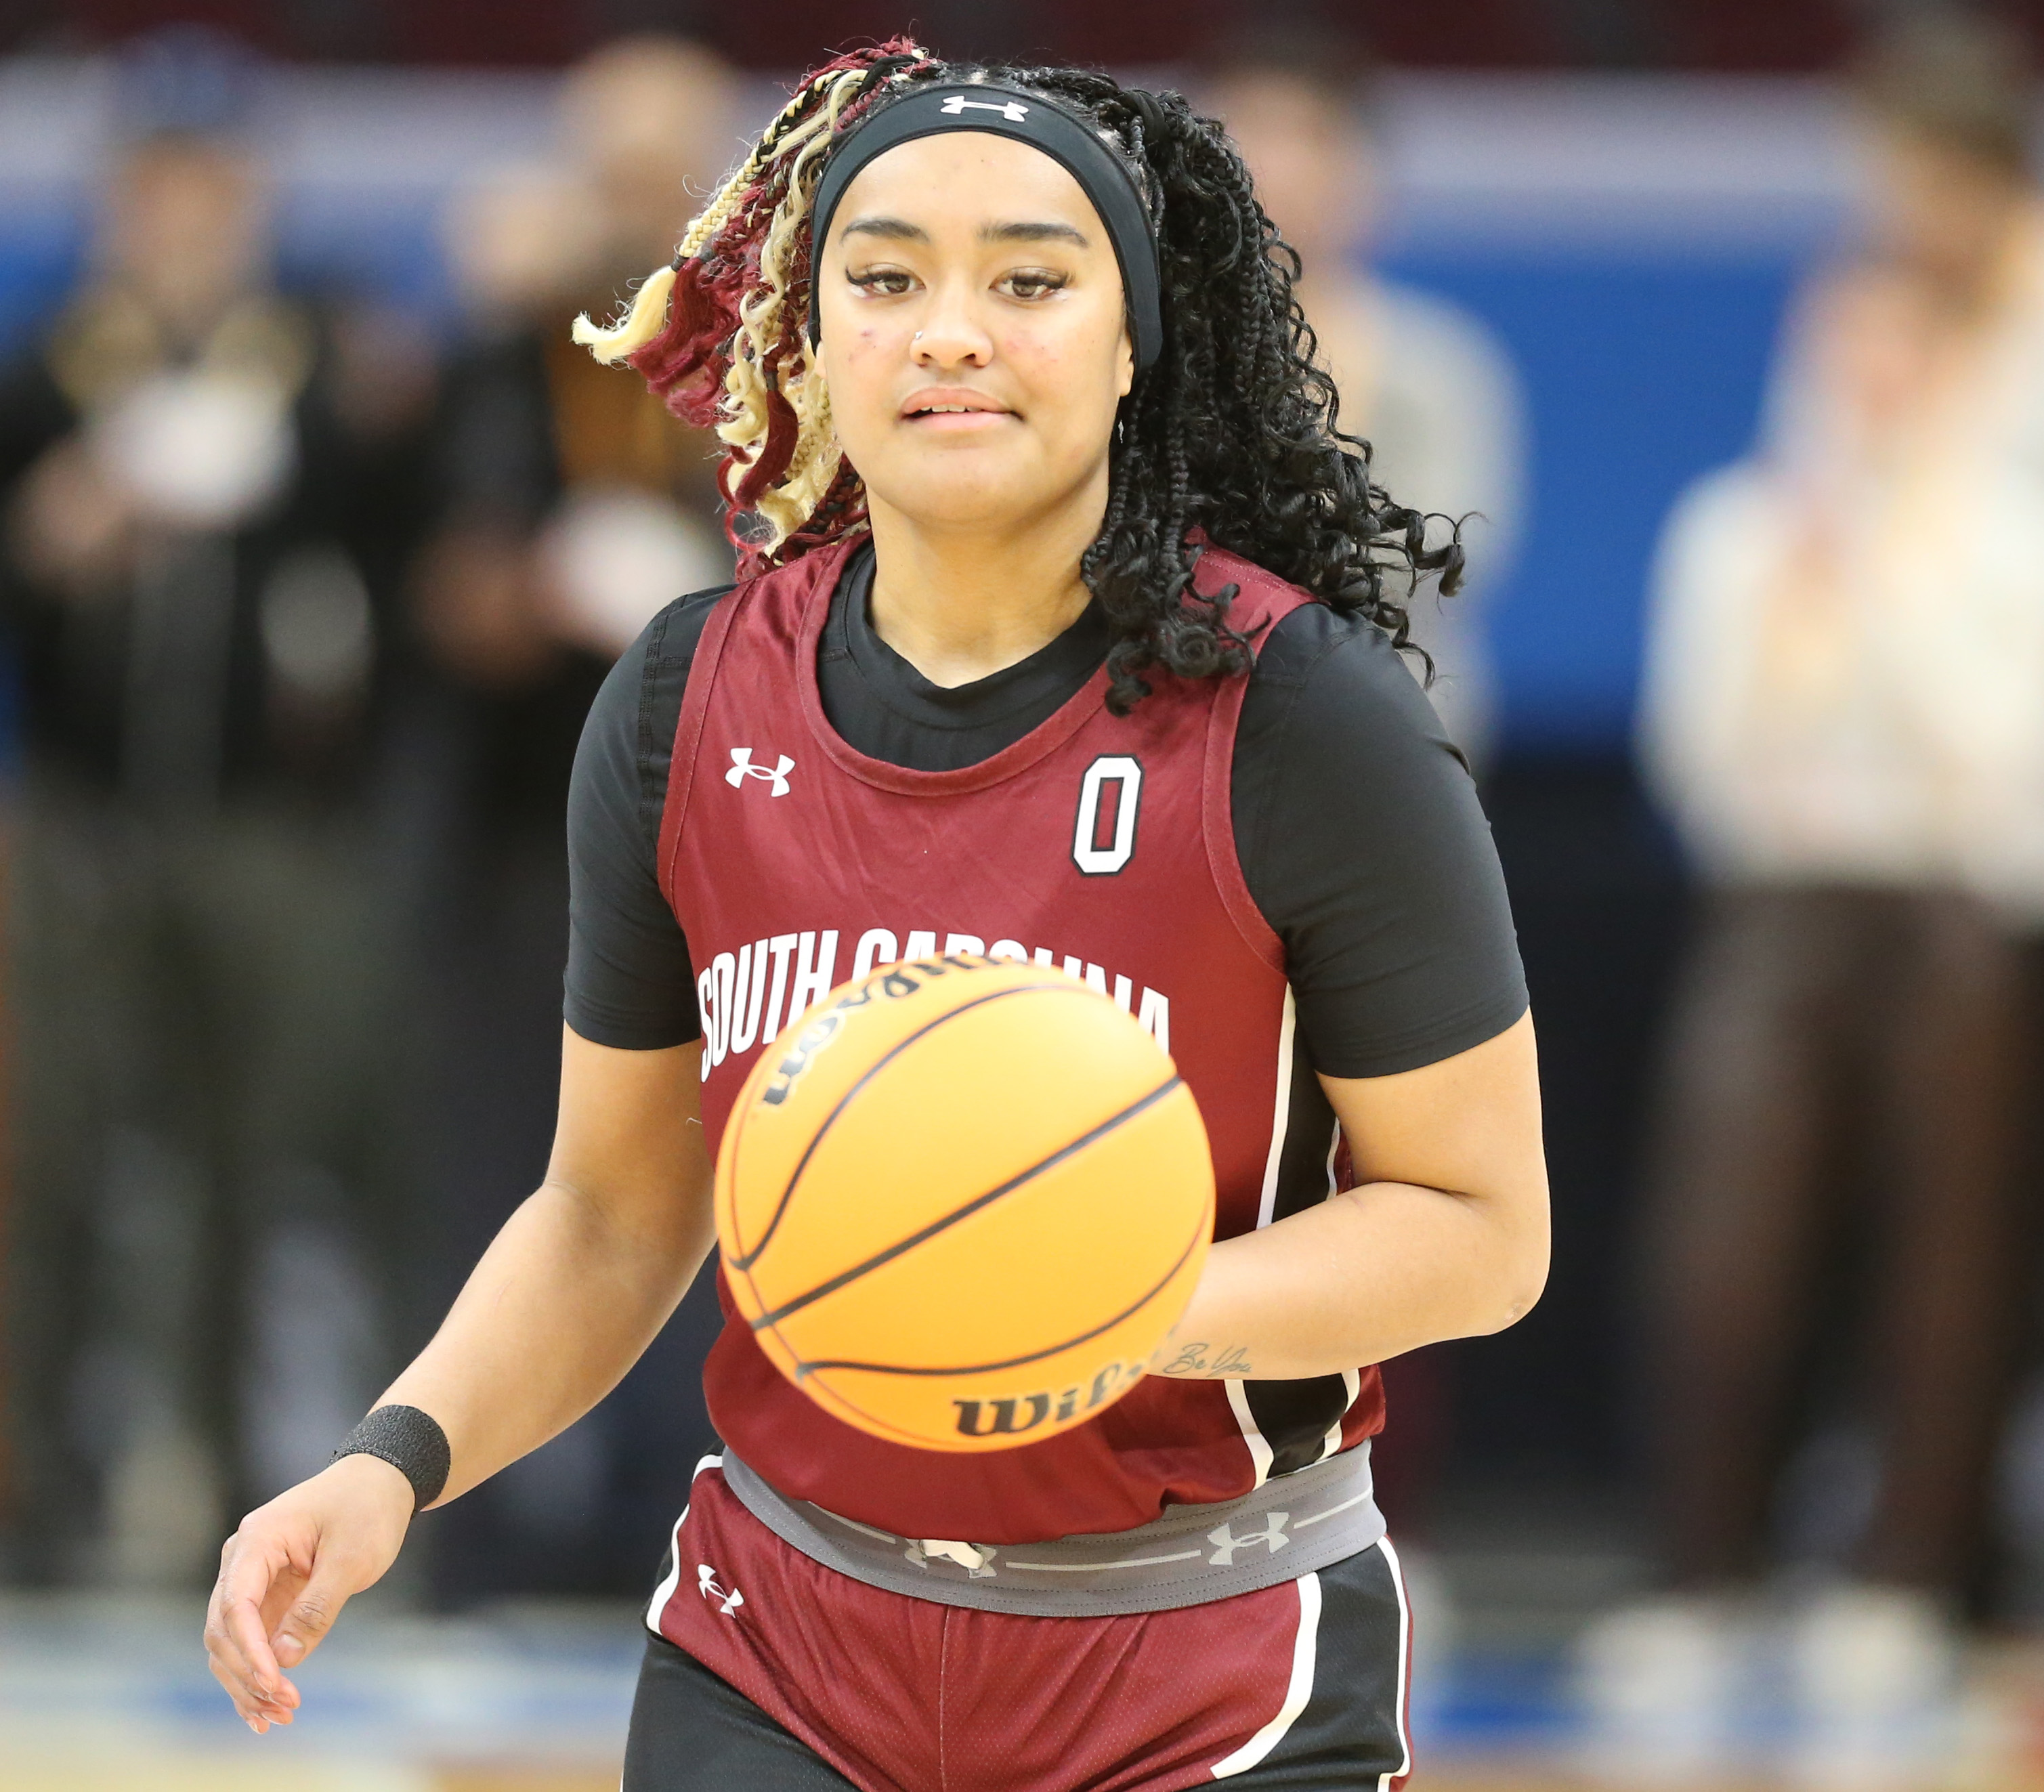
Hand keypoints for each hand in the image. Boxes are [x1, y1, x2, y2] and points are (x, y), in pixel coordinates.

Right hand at [203, 1453, 414, 1732]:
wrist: (380, 1482)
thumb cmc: (367, 1509)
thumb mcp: (352, 1557)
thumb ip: (317, 1607)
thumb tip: (283, 1658)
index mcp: (257, 1540)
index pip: (236, 1603)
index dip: (250, 1649)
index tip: (273, 1683)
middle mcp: (242, 1560)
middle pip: (223, 1629)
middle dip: (249, 1674)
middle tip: (285, 1708)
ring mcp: (250, 1579)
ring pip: (229, 1642)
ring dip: (248, 1681)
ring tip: (278, 1717)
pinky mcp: (265, 1596)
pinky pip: (249, 1640)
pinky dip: (256, 1672)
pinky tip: (266, 1707)